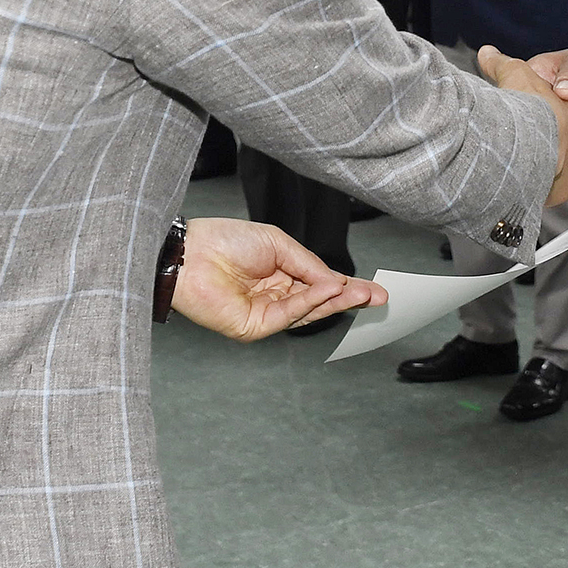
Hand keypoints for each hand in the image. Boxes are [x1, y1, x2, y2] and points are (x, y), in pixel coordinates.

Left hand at [173, 218, 384, 340]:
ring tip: (359, 292)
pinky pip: (288, 316)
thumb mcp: (278, 243)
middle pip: (320, 302)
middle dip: (350, 298)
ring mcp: (265, 314)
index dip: (348, 287)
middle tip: (378, 296)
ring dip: (335, 302)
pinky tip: (329, 289)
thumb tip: (336, 281)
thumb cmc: (225, 240)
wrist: (190, 252)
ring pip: (308, 312)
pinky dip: (310, 303)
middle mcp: (275, 297)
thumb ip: (308, 264)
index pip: (321, 284)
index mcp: (281, 275)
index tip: (375, 289)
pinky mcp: (254, 327)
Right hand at [480, 45, 567, 206]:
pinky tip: (528, 188)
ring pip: (567, 172)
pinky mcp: (560, 190)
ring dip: (553, 170)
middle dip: (565, 149)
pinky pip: (554, 192)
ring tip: (533, 170)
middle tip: (549, 148)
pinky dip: (543, 190)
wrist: (528, 138)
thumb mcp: (517, 73)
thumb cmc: (529, 104)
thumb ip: (503, 64)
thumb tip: (487, 52)